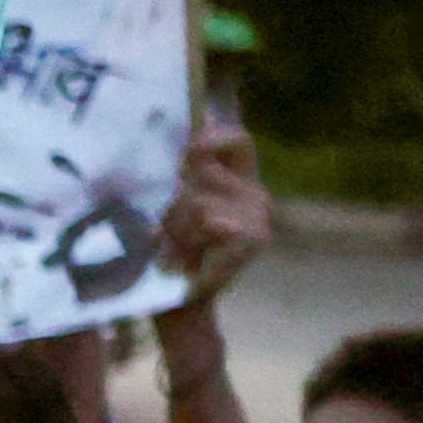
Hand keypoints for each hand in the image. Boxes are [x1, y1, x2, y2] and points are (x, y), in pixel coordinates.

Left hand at [157, 117, 269, 305]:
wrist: (180, 303)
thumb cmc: (171, 253)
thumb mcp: (172, 208)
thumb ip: (183, 172)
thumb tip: (196, 119)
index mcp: (241, 184)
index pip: (239, 142)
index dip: (214, 137)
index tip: (187, 147)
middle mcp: (256, 195)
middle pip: (205, 170)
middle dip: (174, 200)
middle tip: (164, 230)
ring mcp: (259, 216)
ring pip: (200, 199)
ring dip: (174, 224)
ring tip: (172, 248)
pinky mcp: (253, 236)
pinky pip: (208, 220)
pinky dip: (187, 238)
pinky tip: (185, 258)